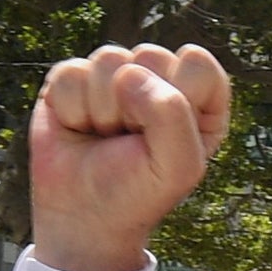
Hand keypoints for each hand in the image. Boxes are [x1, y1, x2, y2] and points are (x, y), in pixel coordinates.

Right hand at [30, 43, 230, 270]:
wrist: (81, 216)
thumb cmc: (136, 194)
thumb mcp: (177, 167)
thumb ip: (172, 114)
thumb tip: (129, 73)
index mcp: (200, 100)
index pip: (198, 65)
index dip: (178, 98)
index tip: (163, 137)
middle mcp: (159, 81)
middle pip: (151, 54)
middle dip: (135, 105)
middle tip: (130, 141)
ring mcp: (115, 76)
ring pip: (108, 58)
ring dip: (102, 109)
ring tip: (105, 136)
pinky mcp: (75, 78)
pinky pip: (71, 71)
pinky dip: (72, 107)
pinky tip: (79, 128)